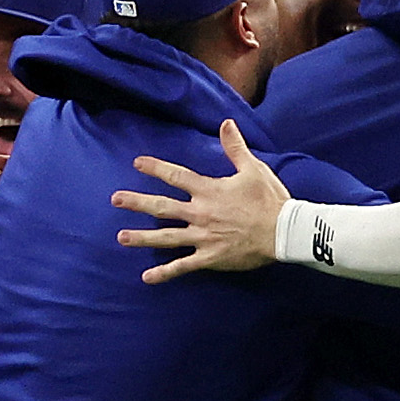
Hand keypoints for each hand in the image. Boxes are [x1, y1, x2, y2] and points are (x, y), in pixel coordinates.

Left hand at [115, 119, 300, 279]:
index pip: (175, 176)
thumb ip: (235, 147)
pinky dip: (165, 273)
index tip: (137, 163)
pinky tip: (147, 277)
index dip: (155, 168)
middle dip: (137, 203)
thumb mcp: (253, 168)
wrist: (283, 231)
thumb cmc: (270, 199)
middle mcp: (200, 213)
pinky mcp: (210, 257)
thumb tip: (226, 123)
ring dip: (142, 237)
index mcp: (208, 191)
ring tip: (122, 237)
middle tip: (116, 200)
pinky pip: (183, 266)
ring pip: (166, 238)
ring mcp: (202, 237)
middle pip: (162, 207)